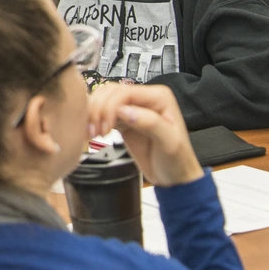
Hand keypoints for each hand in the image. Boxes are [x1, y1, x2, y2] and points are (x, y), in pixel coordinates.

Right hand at [87, 84, 202, 187]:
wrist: (173, 177)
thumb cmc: (177, 160)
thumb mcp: (169, 142)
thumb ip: (149, 123)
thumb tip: (125, 111)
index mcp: (159, 97)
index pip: (125, 92)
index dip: (110, 107)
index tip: (105, 129)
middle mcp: (144, 99)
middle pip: (110, 92)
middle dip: (98, 109)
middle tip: (94, 131)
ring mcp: (132, 109)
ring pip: (103, 100)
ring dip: (92, 114)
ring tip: (91, 133)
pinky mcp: (122, 121)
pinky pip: (102, 113)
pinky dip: (93, 121)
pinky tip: (91, 133)